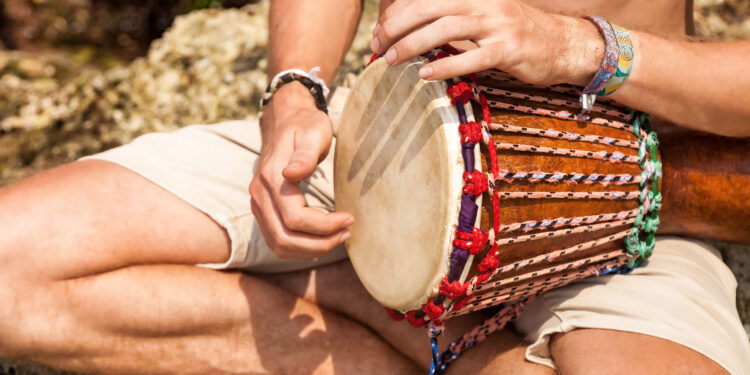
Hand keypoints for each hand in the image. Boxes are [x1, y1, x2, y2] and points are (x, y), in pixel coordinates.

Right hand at [249, 82, 352, 258]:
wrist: (285, 120)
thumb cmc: (305, 125)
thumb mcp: (312, 133)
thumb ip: (305, 155)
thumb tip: (293, 173)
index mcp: (271, 177)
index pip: (295, 218)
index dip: (324, 226)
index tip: (349, 218)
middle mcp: (259, 194)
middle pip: (285, 238)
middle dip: (320, 243)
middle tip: (347, 233)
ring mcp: (258, 203)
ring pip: (279, 244)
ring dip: (310, 249)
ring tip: (338, 237)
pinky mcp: (262, 209)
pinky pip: (276, 239)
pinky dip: (299, 247)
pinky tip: (321, 238)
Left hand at [370, 0, 602, 85]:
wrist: (564, 45)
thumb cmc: (516, 35)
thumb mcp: (483, 18)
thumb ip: (452, 21)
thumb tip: (413, 33)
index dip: (397, 12)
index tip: (379, 32)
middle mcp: (484, 3)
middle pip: (429, 6)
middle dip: (396, 25)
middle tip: (376, 45)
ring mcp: (498, 25)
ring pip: (446, 28)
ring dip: (412, 44)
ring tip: (390, 60)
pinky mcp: (509, 50)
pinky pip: (471, 57)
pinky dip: (444, 65)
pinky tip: (423, 74)